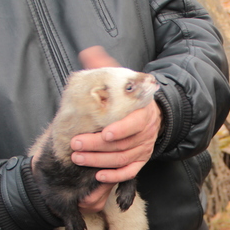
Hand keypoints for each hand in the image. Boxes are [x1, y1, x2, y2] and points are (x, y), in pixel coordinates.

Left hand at [71, 46, 160, 211]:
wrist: (153, 114)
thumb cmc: (132, 99)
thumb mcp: (123, 82)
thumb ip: (106, 69)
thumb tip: (89, 52)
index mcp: (144, 112)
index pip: (135, 124)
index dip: (120, 130)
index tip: (103, 133)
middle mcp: (147, 133)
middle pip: (123, 144)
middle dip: (97, 147)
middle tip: (76, 144)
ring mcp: (144, 148)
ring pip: (123, 160)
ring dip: (99, 161)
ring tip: (78, 158)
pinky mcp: (141, 160)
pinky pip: (130, 172)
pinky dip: (115, 176)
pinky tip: (98, 176)